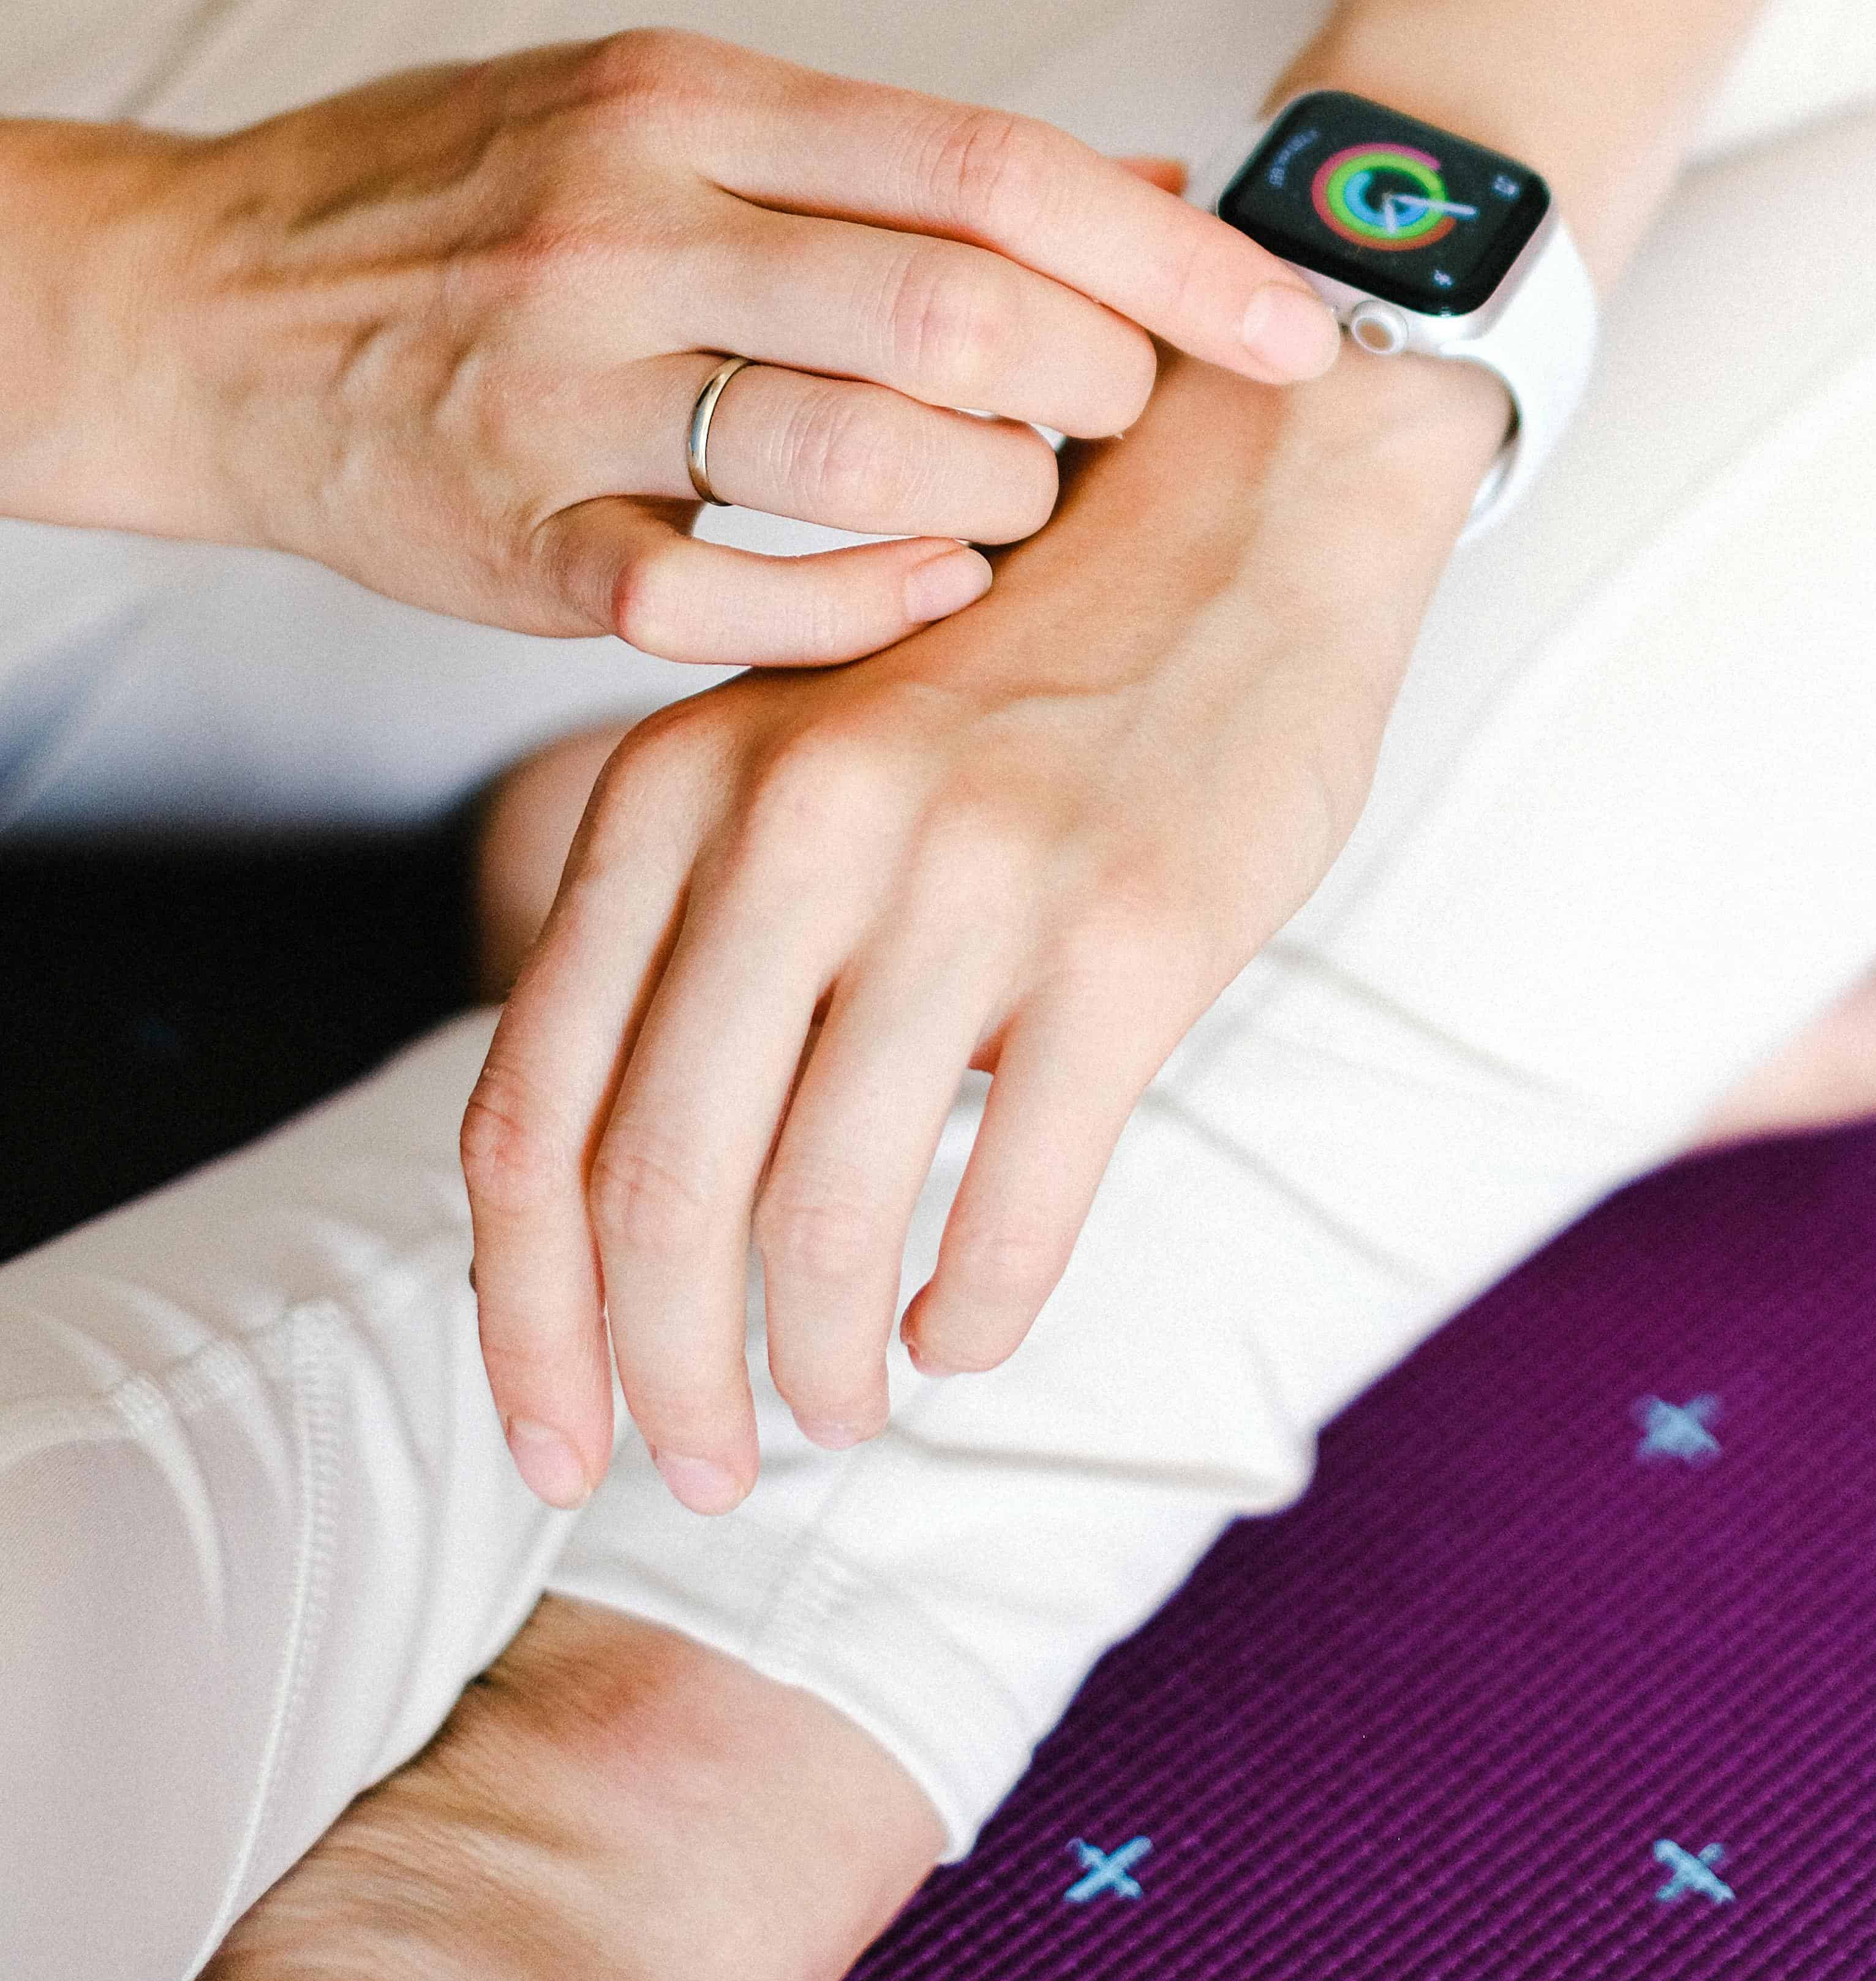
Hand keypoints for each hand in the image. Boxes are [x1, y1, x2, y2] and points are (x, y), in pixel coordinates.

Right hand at [33, 35, 1338, 662]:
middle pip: (959, 305)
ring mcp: (565, 384)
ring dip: (1000, 499)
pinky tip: (922, 599)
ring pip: (865, 449)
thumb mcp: (672, 105)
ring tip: (1021, 504)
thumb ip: (900, 153)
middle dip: (1099, 382)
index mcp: (694, 98)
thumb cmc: (470, 196)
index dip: (1172, 252)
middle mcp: (634, 222)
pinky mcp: (510, 537)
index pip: (994, 163)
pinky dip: (860, 610)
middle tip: (1124, 420)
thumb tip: (1152, 172)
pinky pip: (724, 595)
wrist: (203, 301)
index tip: (1289, 323)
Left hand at [460, 341, 1507, 1509]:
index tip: (556, 1442)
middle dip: (664, 1381)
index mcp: (675, 785)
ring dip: (816, 1367)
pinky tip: (961, 1334)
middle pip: (658, 1193)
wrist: (1247, 507)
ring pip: (824, 1219)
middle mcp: (796, 824)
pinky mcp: (1128, 933)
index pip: (528, 1113)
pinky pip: (1015, 1199)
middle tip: (704, 1472)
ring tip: (832, 1410)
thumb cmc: (1013, 660)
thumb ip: (689, 930)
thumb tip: (614, 1216)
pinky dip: (974, 1313)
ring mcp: (965, 875)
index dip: (523, 1320)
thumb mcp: (795, 750)